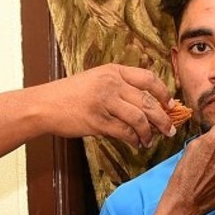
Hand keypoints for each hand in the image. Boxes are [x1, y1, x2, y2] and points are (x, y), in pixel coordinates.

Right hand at [32, 64, 175, 147]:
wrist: (44, 105)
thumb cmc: (70, 94)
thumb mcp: (96, 80)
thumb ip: (119, 86)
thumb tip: (147, 105)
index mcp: (113, 71)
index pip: (148, 79)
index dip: (163, 93)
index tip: (170, 104)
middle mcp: (111, 84)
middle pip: (148, 101)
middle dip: (163, 118)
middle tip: (170, 129)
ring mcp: (105, 102)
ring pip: (140, 118)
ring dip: (150, 132)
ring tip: (151, 140)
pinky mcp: (98, 121)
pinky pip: (125, 132)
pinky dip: (135, 140)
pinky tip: (137, 144)